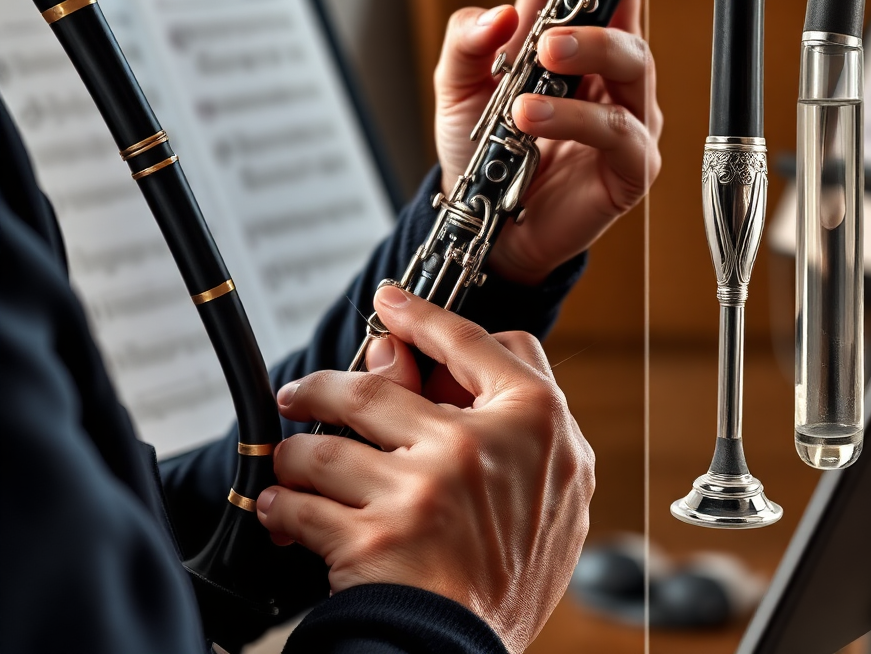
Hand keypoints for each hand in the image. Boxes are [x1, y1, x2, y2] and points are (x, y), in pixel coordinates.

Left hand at [257, 286, 594, 653]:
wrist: (474, 652)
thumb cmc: (511, 571)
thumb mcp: (539, 481)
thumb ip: (491, 410)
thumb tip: (404, 356)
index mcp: (533, 423)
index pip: (472, 342)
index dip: (424, 316)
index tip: (392, 301)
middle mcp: (478, 448)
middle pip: (378, 388)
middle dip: (321, 389)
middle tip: (299, 393)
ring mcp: (426, 490)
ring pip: (327, 443)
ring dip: (295, 453)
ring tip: (289, 463)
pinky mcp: (378, 537)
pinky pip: (304, 503)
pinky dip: (282, 502)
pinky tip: (281, 506)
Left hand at [434, 0, 661, 284]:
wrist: (480, 221)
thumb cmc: (483, 150)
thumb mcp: (460, 86)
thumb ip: (471, 42)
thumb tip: (501, 12)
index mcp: (580, 53)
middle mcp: (612, 83)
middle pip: (625, 32)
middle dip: (589, 24)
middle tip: (544, 36)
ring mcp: (628, 123)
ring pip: (633, 73)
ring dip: (584, 65)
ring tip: (526, 92)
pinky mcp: (631, 167)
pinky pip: (619, 135)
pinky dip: (575, 121)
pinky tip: (533, 121)